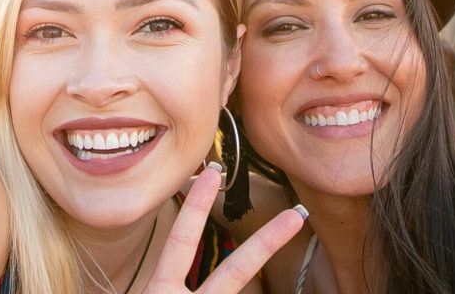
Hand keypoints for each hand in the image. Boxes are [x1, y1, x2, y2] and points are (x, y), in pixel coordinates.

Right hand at [146, 165, 304, 292]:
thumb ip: (157, 287)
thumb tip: (158, 283)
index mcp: (159, 291)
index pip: (182, 240)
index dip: (197, 204)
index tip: (212, 173)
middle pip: (236, 271)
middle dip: (268, 242)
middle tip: (297, 216)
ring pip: (236, 292)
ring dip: (248, 281)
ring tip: (277, 245)